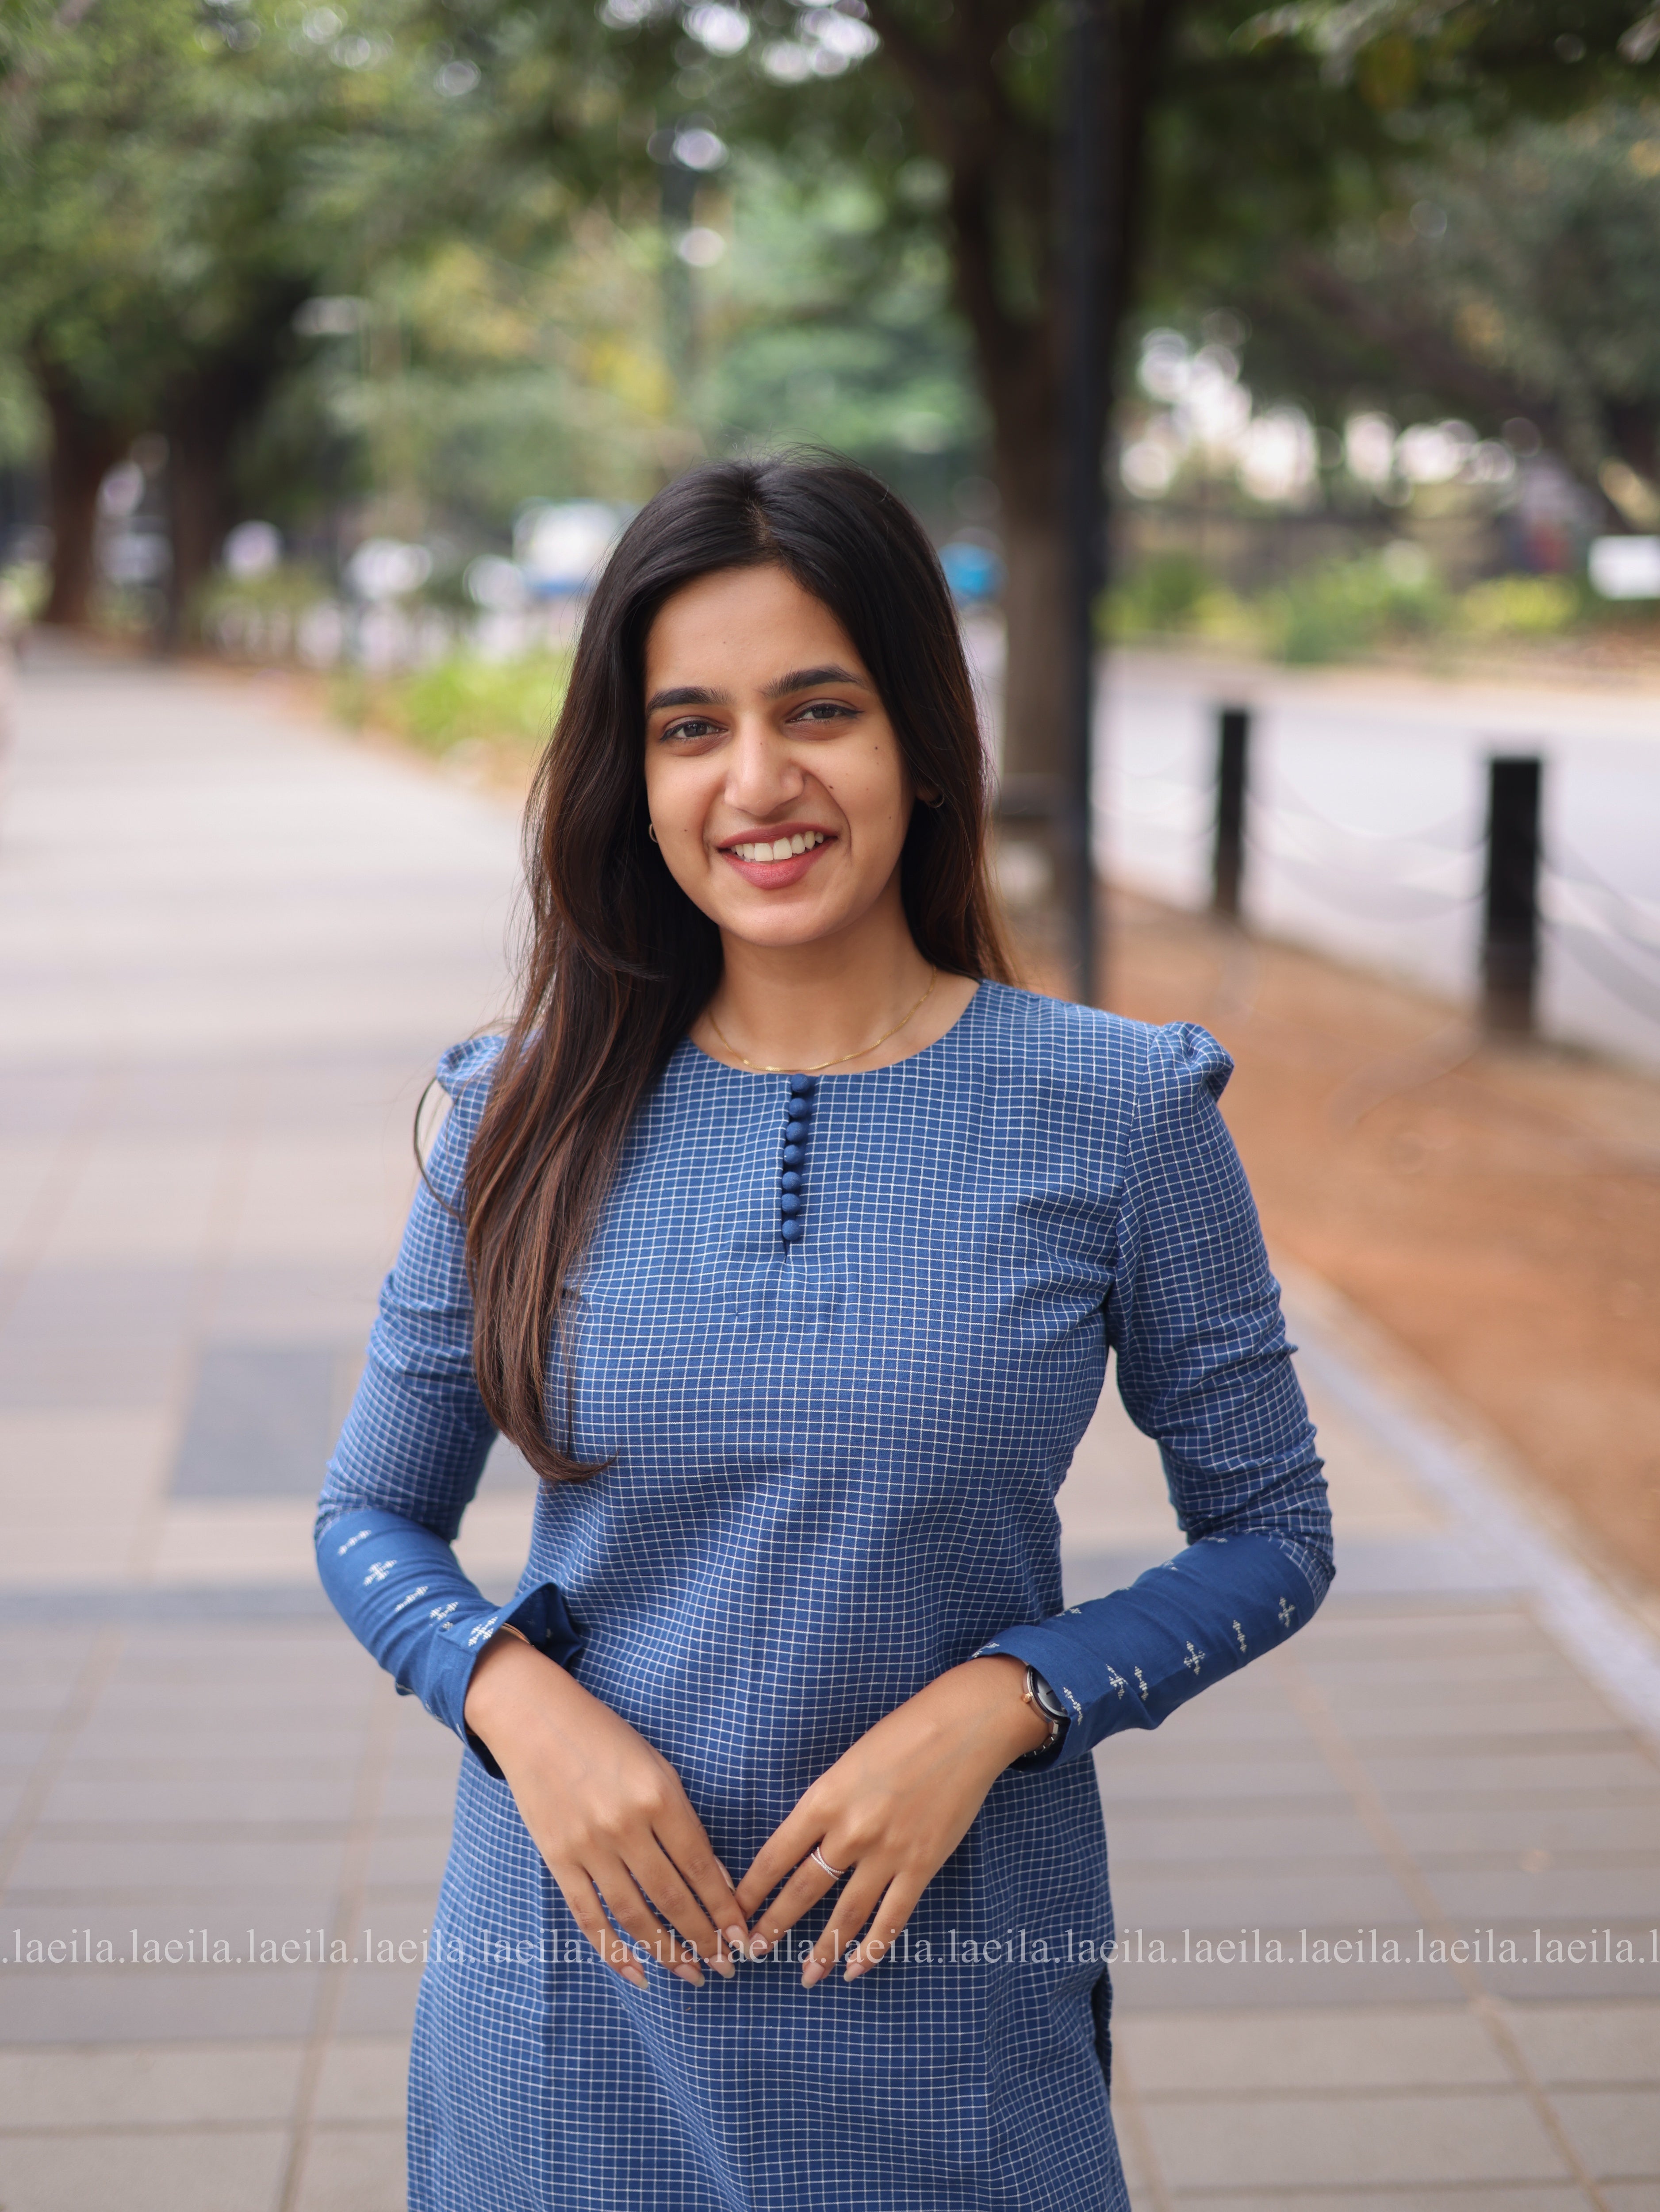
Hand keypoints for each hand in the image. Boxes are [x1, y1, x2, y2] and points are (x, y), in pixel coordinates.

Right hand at [464, 1633, 748, 1990]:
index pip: (699, 1866)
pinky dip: (613, 1951)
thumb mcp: (658, 1768)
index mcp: (658, 1796)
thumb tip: (716, 1879)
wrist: (536, 1720)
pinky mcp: (558, 1859)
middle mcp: (625, 1825)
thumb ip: (685, 1822)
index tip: (743, 1938)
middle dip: (704, 1939)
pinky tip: (638, 1974)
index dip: (723, 1908)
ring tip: (693, 1976)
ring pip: (634, 1916)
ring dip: (667, 1953)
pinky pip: (588, 1917)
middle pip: (671, 1898)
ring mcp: (588, 1846)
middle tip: (727, 1969)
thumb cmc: (607, 1739)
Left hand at [735, 1656, 1048, 1987]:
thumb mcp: (848, 1763)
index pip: (775, 1855)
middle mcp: (850, 1831)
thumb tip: (807, 1844)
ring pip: (845, 1915)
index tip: (735, 1911)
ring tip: (806, 1976)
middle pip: (802, 1890)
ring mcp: (888, 1853)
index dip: (752, 1889)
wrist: (963, 1728)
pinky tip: (857, 1969)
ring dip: (823, 1950)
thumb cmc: (902, 1734)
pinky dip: (873, 1949)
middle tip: (755, 1951)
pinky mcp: (922, 1865)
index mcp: (825, 1799)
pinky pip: (892, 1918)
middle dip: (775, 1925)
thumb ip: (827, 1805)